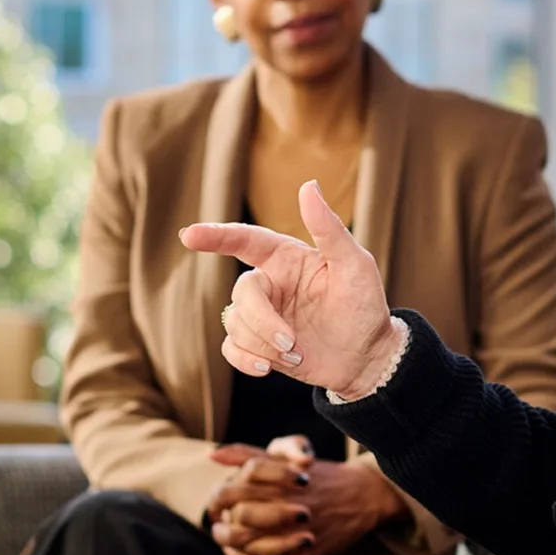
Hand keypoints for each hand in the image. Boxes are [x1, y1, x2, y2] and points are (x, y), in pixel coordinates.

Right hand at [180, 181, 400, 398]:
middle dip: (261, 321)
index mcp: (287, 257)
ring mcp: (263, 314)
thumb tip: (308, 185)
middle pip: (242, 293)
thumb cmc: (364, 303)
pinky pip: (231, 348)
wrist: (366, 356)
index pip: (245, 240)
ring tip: (296, 352)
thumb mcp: (354, 263)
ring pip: (235, 323)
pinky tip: (267, 368)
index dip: (216, 236)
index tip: (188, 236)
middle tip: (292, 342)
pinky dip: (244, 360)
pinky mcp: (259, 344)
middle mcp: (270, 283)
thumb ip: (328, 227)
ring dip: (262, 344)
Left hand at [211, 440, 408, 554]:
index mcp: (276, 478)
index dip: (216, 502)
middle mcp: (286, 501)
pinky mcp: (309, 549)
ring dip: (237, 550)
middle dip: (224, 528)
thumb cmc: (318, 474)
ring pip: (251, 546)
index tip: (216, 508)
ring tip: (234, 548)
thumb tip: (212, 454)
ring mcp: (298, 527)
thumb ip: (247, 454)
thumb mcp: (284, 456)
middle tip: (222, 529)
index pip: (230, 491)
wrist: (363, 493)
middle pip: (238, 519)